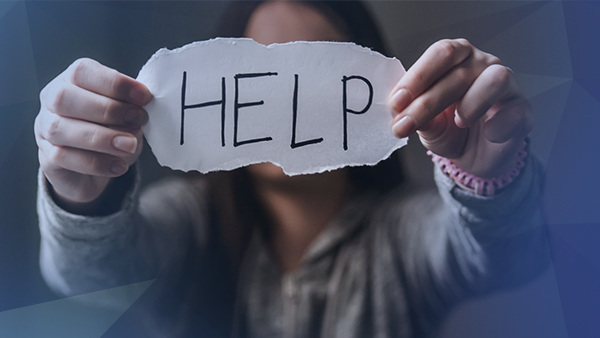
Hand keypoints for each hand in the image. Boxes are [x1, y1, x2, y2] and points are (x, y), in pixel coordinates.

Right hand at [35, 58, 151, 206]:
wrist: (95, 170)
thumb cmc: (112, 131)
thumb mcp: (125, 115)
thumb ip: (130, 108)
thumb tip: (139, 111)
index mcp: (71, 81)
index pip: (82, 72)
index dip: (114, 83)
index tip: (143, 96)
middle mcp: (52, 101)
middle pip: (65, 97)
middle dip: (107, 109)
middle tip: (137, 120)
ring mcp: (44, 130)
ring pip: (60, 128)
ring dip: (101, 138)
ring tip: (129, 145)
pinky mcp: (46, 158)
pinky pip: (63, 158)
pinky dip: (96, 163)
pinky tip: (118, 165)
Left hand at [389, 39, 532, 177]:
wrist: (473, 158)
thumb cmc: (448, 130)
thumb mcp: (426, 124)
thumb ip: (415, 115)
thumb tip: (399, 112)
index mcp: (456, 59)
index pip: (440, 54)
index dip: (417, 77)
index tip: (396, 103)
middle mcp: (482, 65)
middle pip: (459, 72)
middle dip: (427, 102)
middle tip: (404, 126)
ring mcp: (507, 86)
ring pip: (495, 79)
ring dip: (470, 104)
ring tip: (458, 123)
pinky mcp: (522, 111)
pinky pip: (515, 112)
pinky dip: (498, 125)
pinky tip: (488, 134)